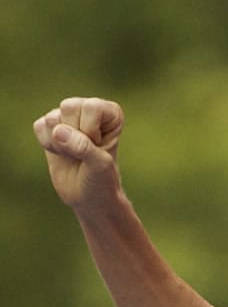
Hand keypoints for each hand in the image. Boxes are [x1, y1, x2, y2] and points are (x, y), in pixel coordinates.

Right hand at [33, 97, 124, 213]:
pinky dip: (47, 145)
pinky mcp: (50, 127)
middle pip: (68, 107)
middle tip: (83, 153)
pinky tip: (61, 154)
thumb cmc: (101, 181)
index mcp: (110, 113)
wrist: (89, 199)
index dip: (90, 132)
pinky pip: (39, 126)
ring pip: (52, 118)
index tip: (97, 148)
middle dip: (74, 136)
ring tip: (73, 155)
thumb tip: (57, 131)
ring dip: (60, 144)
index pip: (90, 107)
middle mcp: (88, 109)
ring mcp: (67, 117)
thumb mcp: (99, 165)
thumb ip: (82, 146)